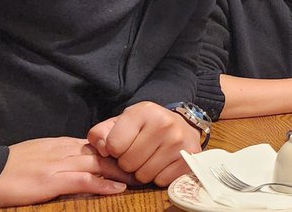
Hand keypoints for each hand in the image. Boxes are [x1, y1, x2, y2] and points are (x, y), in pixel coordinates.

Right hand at [0, 137, 130, 209]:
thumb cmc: (8, 166)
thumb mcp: (39, 154)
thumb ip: (59, 155)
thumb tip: (79, 161)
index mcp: (61, 143)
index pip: (96, 144)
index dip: (117, 152)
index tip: (134, 158)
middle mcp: (64, 150)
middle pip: (103, 152)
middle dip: (125, 160)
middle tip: (145, 168)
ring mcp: (58, 164)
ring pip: (98, 163)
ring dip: (121, 172)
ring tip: (139, 179)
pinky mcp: (50, 180)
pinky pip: (83, 179)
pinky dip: (103, 184)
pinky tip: (118, 189)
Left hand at [87, 101, 204, 186]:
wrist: (180, 126)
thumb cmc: (145, 127)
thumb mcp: (122, 123)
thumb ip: (101, 133)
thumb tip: (103, 149)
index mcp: (144, 111)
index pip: (114, 145)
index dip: (114, 150)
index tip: (124, 144)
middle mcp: (164, 123)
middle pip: (128, 163)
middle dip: (128, 163)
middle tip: (138, 153)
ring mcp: (179, 140)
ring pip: (144, 175)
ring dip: (142, 172)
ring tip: (150, 158)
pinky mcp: (189, 157)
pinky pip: (161, 181)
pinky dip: (159, 177)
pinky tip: (162, 163)